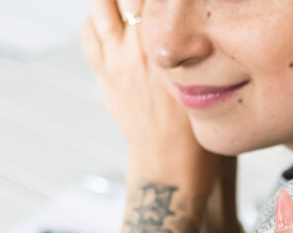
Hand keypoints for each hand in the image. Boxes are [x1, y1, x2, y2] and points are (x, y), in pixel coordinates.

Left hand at [81, 0, 217, 184]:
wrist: (172, 157)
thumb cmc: (196, 119)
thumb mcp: (204, 71)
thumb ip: (189, 40)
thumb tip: (181, 18)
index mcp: (172, 42)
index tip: (166, 0)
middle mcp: (142, 45)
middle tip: (139, 2)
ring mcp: (119, 59)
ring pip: (101, 6)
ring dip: (109, 1)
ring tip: (121, 4)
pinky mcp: (105, 73)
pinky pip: (88, 34)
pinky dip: (94, 22)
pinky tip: (107, 24)